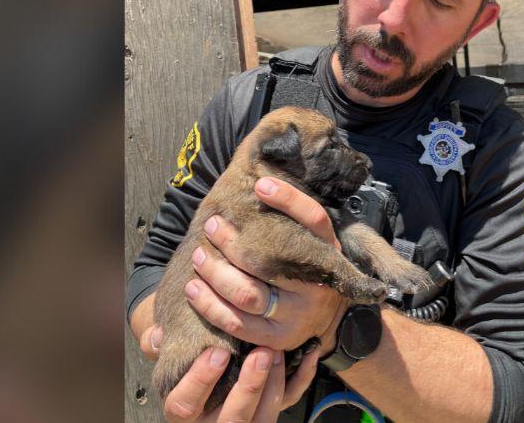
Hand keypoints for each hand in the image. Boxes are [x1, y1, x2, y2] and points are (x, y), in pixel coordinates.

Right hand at [160, 346, 321, 421]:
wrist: (212, 364)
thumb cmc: (186, 353)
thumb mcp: (169, 351)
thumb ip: (157, 344)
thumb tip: (156, 337)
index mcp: (183, 410)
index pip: (184, 405)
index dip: (200, 381)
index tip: (218, 352)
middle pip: (232, 419)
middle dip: (249, 387)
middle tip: (262, 353)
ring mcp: (243, 422)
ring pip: (263, 418)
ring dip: (275, 385)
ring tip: (280, 352)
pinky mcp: (267, 413)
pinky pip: (289, 403)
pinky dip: (302, 380)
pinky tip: (308, 355)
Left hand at [185, 177, 347, 353]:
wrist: (328, 317)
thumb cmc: (309, 269)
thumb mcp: (314, 241)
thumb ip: (296, 217)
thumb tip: (262, 184)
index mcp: (329, 255)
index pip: (314, 219)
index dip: (288, 199)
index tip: (260, 185)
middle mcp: (316, 287)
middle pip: (267, 261)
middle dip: (230, 242)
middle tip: (212, 226)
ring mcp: (297, 317)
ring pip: (246, 294)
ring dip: (214, 273)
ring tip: (198, 256)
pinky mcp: (278, 339)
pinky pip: (237, 324)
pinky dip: (210, 305)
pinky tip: (194, 288)